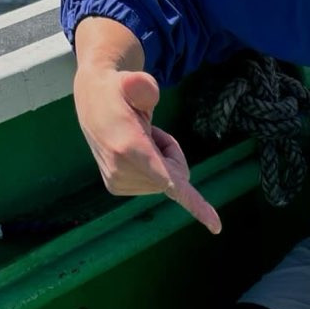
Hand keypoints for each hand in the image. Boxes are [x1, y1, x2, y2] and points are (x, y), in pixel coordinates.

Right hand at [71, 17, 221, 233]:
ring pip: (166, 182)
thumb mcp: (133, 80)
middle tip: (149, 129)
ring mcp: (117, 182)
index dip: (195, 204)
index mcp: (129, 149)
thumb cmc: (121, 89)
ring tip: (136, 136)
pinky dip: (152, 166)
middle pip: (177, 176)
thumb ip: (142, 85)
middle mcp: (121, 171)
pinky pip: (155, 184)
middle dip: (171, 153)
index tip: (217, 228)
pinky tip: (132, 149)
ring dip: (160, 159)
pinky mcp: (116, 187)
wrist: (92, 100)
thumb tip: (147, 95)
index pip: (169, 181)